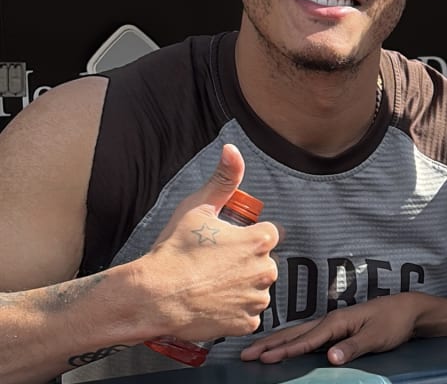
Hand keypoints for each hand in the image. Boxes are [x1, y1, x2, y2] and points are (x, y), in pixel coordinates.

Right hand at [135, 144, 279, 341]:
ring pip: (256, 290)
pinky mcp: (247, 323)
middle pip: (263, 263)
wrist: (153, 295)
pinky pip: (247, 316)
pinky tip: (213, 304)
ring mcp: (256, 299)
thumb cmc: (174, 251)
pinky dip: (234, 312)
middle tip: (213, 266)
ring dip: (240, 289)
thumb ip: (223, 179)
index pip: (268, 235)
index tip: (225, 245)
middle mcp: (265, 270)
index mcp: (259, 241)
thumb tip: (232, 150)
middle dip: (244, 264)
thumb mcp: (198, 208)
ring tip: (210, 285)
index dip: (246, 238)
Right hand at [240, 292, 424, 364]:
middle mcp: (331, 321)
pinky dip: (291, 341)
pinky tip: (284, 347)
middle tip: (245, 355)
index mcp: (337, 322)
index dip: (285, 351)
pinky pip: (307, 335)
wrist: (408, 309)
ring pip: (298, 333)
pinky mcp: (337, 328)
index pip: (306, 340)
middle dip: (269, 344)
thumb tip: (330, 357)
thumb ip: (352, 347)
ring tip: (257, 351)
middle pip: (294, 334)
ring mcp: (333, 324)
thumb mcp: (376, 337)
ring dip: (276, 342)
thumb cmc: (393, 321)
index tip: (264, 359)